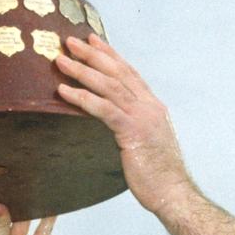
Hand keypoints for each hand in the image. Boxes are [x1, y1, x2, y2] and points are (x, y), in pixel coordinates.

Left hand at [55, 35, 191, 214]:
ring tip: (61, 60)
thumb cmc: (158, 176)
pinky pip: (104, 109)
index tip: (93, 41)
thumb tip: (116, 126)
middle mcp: (149, 106)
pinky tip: (64, 91)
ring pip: (109, 85)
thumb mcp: (146, 144)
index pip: (130, 74)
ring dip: (82, 70)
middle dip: (92, 54)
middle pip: (118, 72)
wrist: (173, 193)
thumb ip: (133, 129)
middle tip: (70, 41)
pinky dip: (82, 97)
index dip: (111, 55)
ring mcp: (142, 117)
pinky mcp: (132, 132)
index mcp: (153, 107)